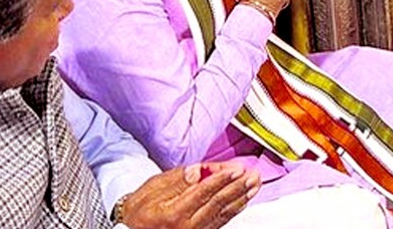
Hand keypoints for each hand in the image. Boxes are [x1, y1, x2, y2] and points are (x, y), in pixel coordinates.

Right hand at [120, 162, 259, 228]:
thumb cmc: (138, 212)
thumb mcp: (150, 190)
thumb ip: (175, 180)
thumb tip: (196, 171)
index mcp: (174, 212)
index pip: (203, 193)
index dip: (221, 179)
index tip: (236, 168)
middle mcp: (187, 226)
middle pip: (217, 203)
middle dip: (237, 187)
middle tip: (252, 174)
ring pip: (222, 213)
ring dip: (241, 198)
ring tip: (254, 185)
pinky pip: (220, 221)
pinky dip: (233, 210)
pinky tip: (243, 200)